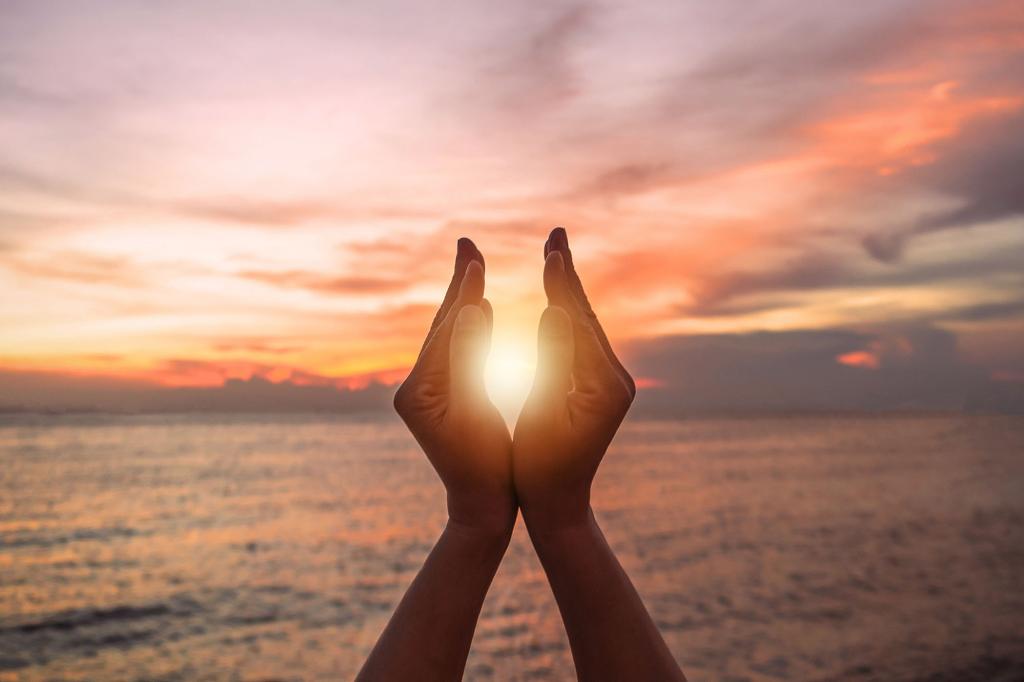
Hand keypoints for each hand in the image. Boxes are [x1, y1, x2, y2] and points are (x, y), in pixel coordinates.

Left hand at [393, 238, 515, 534]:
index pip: (443, 330)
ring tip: (472, 267)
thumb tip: (469, 309)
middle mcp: (415, 387)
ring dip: (463, 301)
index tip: (474, 254)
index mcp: (418, 390)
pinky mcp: (441, 398)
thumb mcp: (475, 413)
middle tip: (466, 243)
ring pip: (448, 336)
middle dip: (457, 285)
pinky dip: (470, 327)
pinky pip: (457, 352)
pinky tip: (480, 310)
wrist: (481, 509)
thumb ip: (469, 360)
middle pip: (440, 326)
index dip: (461, 291)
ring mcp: (427, 392)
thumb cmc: (483, 468)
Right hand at [513, 227, 635, 529]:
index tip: (551, 248)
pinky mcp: (599, 387)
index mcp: (604, 385)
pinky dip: (567, 314)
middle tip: (556, 233)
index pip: (580, 322)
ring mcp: (609, 382)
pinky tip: (557, 299)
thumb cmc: (542, 470)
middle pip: (587, 316)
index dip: (563, 283)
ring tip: (555, 256)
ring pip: (584, 326)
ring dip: (568, 290)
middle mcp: (615, 378)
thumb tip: (554, 312)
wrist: (559, 505)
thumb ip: (551, 363)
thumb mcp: (543, 416)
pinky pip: (580, 341)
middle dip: (568, 275)